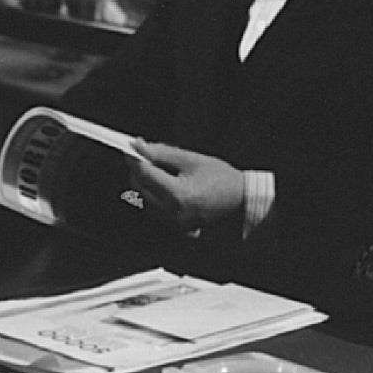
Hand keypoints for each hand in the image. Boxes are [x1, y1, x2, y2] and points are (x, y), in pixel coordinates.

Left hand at [131, 141, 246, 235]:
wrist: (241, 201)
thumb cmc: (222, 179)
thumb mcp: (192, 159)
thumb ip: (162, 153)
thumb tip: (140, 147)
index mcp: (178, 195)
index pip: (145, 174)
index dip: (135, 158)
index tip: (131, 146)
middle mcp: (173, 213)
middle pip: (140, 189)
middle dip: (137, 170)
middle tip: (141, 153)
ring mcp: (173, 223)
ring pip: (144, 200)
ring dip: (144, 182)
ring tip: (154, 166)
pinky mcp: (176, 226)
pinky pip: (154, 209)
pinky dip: (152, 194)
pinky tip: (161, 182)